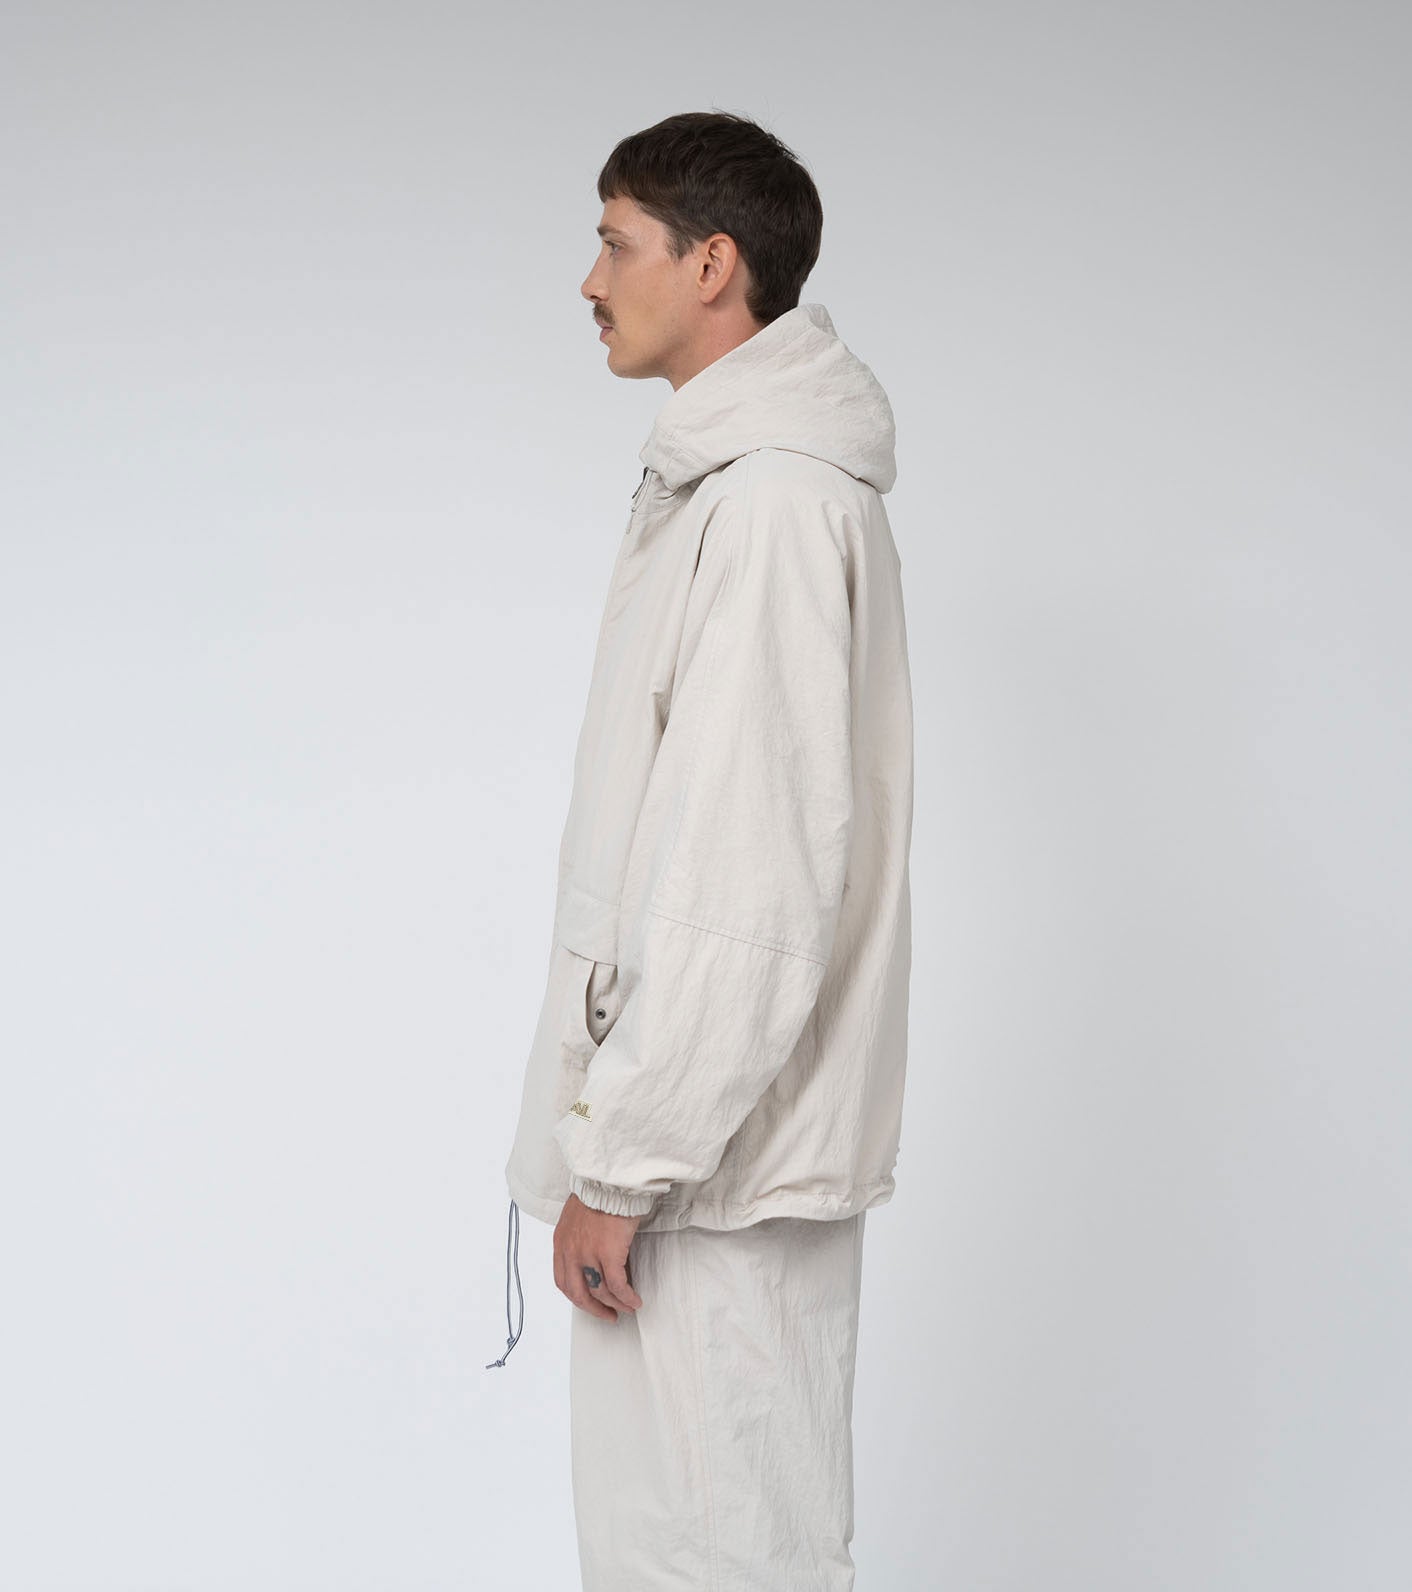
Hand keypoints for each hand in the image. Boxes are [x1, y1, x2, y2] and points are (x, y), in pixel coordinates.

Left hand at [553, 1193, 645, 1320]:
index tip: (589, 1303)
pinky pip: (618, 1285)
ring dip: (615, 1304)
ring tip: (628, 1307)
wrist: (609, 1181)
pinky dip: (627, 1297)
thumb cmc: (598, 1192)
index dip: (576, 1297)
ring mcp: (588, 1254)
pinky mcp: (608, 1253)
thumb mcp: (577, 1217)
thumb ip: (579, 1237)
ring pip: (600, 1291)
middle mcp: (571, 1252)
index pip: (563, 1280)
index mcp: (561, 1243)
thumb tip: (592, 1253)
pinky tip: (635, 1300)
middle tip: (608, 1315)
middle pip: (578, 1293)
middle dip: (594, 1309)